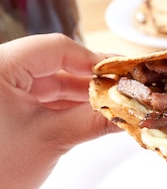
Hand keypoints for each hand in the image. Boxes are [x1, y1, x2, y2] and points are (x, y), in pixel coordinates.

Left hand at [0, 33, 117, 188]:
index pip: (56, 49)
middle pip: (55, 64)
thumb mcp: (51, 140)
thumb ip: (94, 119)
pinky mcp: (4, 109)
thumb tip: (131, 111)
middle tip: (126, 91)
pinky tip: (93, 115)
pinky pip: (42, 100)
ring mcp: (0, 92)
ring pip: (50, 83)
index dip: (94, 61)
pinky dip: (67, 107)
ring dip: (82, 95)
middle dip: (91, 81)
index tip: (123, 74)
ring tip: (113, 106)